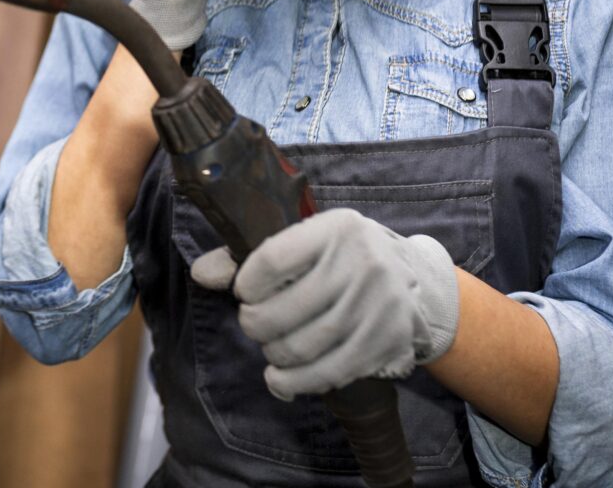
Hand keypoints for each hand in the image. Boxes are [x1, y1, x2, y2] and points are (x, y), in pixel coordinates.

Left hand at [189, 208, 460, 400]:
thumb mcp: (305, 243)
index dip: (246, 283)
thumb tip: (201, 274)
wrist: (411, 278)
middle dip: (255, 325)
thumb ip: (250, 258)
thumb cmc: (340, 258)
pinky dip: (295, 383)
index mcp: (335, 229)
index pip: (273, 259)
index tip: (244, 292)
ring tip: (270, 348)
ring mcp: (377, 305)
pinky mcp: (385, 341)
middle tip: (254, 324)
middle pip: (284, 310)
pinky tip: (280, 379)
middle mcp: (361, 263)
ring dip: (274, 354)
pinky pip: (329, 372)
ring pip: (303, 346)